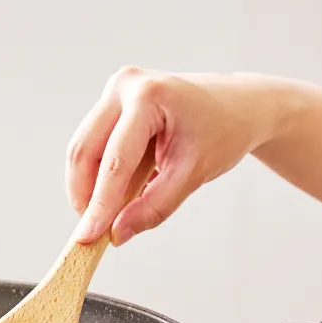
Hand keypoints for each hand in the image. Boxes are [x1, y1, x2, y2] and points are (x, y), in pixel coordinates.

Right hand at [67, 68, 269, 245]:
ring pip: (83, 147)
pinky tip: (114, 193)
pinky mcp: (112, 102)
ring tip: (104, 214)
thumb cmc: (223, 133)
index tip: (88, 238)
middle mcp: (125, 84)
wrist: (238, 105)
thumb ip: (154, 207)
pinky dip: (97, 174)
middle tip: (91, 231)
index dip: (100, 203)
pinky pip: (93, 143)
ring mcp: (116, 90)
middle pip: (85, 149)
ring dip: (87, 185)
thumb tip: (117, 234)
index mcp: (149, 96)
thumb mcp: (193, 174)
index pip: (116, 160)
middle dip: (84, 194)